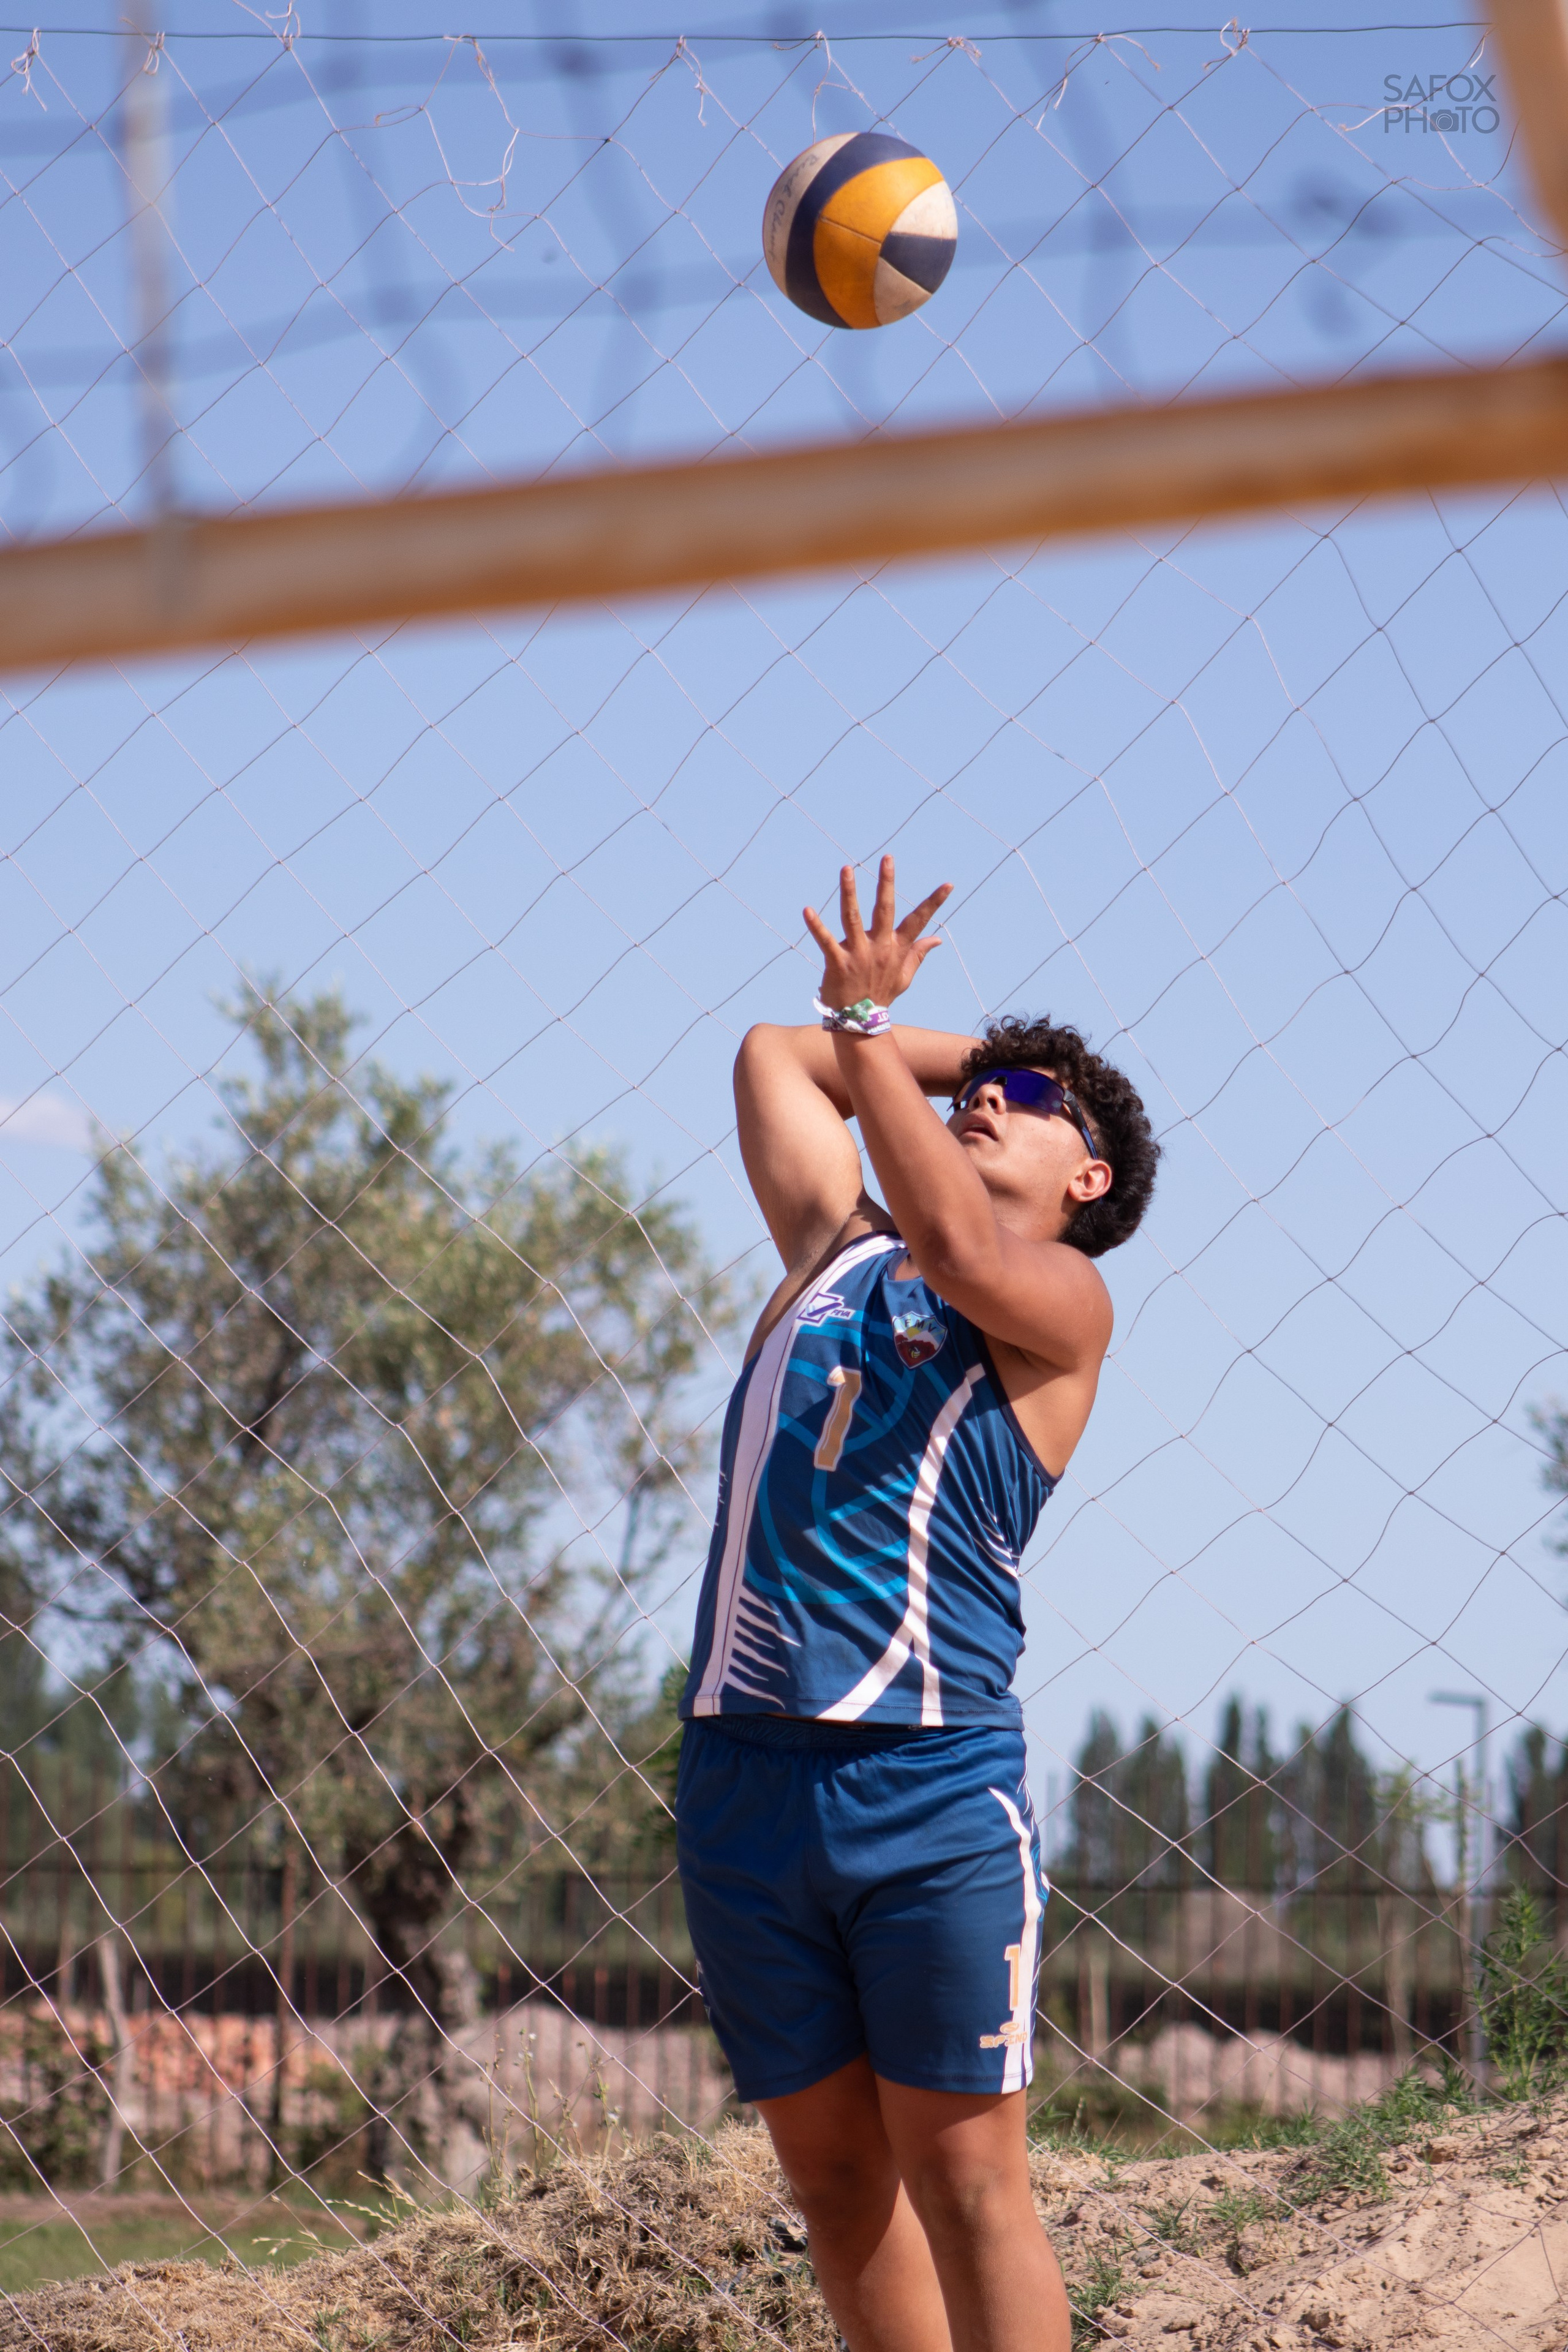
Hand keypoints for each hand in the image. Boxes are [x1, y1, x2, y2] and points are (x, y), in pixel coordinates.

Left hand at [804, 856, 951, 1012]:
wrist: (861, 1021)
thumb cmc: (882, 995)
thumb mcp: (905, 976)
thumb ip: (919, 954)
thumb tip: (938, 939)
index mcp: (896, 948)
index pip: (919, 920)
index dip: (934, 902)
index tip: (949, 884)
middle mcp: (879, 947)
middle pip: (884, 910)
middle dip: (886, 883)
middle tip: (888, 858)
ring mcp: (858, 954)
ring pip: (853, 918)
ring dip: (849, 892)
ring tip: (846, 869)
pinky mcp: (837, 963)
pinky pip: (825, 941)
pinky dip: (816, 926)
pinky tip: (807, 910)